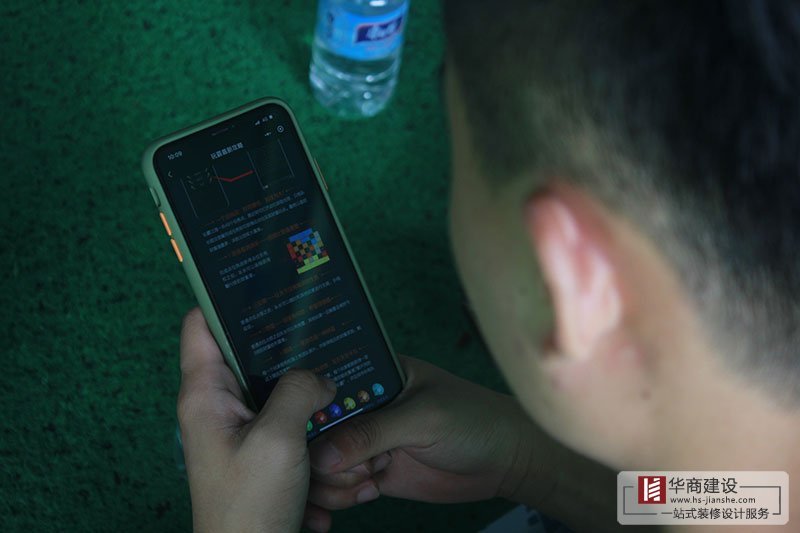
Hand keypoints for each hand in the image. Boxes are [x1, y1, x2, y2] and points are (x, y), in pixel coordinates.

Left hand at [178, 307, 335, 532]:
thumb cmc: (248, 509)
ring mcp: (239, 428)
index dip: (228, 299)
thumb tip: (319, 376)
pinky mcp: (259, 449)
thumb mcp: (279, 441)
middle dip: (287, 349)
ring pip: (275, 387)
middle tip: (320, 332)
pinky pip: (288, 420)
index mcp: (206, 395)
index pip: (202, 325)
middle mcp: (217, 406)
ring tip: (334, 393)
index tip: (264, 282)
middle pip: (248, 353)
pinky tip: (331, 435)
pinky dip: (309, 424)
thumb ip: (300, 392)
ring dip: (306, 394)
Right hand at [306, 356, 551, 518]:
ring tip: (368, 480)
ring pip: (321, 462)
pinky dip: (342, 495)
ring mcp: (366, 440)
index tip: (306, 433)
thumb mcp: (422, 418)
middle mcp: (364, 406)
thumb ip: (372, 433)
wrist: (504, 461)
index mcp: (373, 373)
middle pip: (315, 428)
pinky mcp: (372, 471)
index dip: (307, 409)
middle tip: (353, 465)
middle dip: (320, 453)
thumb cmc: (472, 419)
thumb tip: (321, 454)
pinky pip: (339, 485)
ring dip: (334, 479)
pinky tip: (369, 492)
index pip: (323, 388)